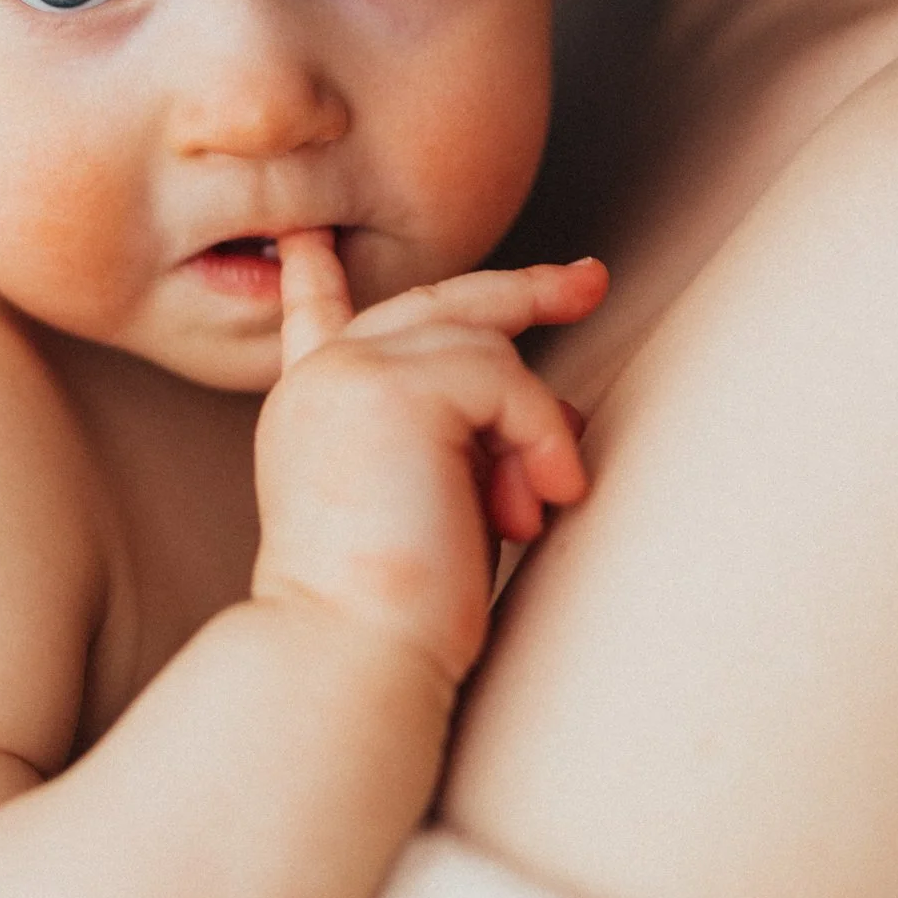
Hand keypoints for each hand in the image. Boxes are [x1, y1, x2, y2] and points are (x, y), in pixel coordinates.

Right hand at [253, 235, 606, 687]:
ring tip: (534, 506)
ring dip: (534, 426)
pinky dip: (539, 437)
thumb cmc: (401, 611)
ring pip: (488, 344)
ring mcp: (350, 372)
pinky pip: (505, 376)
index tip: (308, 241)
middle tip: (589, 281)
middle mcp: (322, 381)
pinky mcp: (389, 386)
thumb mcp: (439, 499)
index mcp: (314, 413)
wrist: (353, 656)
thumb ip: (469, 440)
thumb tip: (560, 405)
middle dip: (521, 290)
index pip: (313, 321)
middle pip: (435, 304)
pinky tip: (531, 504)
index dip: (318, 278)